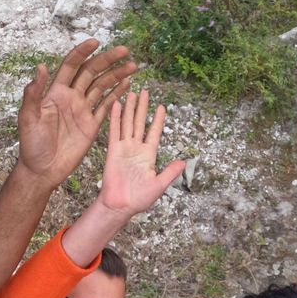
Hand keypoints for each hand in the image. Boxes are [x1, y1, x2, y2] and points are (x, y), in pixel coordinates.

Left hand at [16, 39, 136, 187]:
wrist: (42, 170)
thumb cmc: (31, 145)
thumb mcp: (28, 118)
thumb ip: (33, 94)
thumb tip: (40, 66)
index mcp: (55, 93)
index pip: (71, 66)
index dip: (82, 52)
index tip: (95, 42)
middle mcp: (71, 97)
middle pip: (91, 72)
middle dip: (107, 59)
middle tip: (124, 50)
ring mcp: (82, 110)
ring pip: (102, 86)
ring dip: (117, 74)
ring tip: (133, 65)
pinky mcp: (92, 125)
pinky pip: (106, 106)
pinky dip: (117, 94)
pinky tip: (128, 83)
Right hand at [97, 90, 185, 215]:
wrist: (120, 205)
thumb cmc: (139, 198)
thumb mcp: (159, 185)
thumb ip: (170, 172)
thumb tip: (184, 162)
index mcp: (148, 155)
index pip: (154, 133)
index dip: (157, 120)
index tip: (161, 107)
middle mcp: (136, 149)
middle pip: (140, 123)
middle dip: (142, 108)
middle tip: (144, 92)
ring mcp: (124, 149)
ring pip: (128, 124)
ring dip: (130, 109)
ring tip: (132, 93)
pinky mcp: (113, 151)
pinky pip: (114, 132)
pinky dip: (115, 118)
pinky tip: (117, 106)